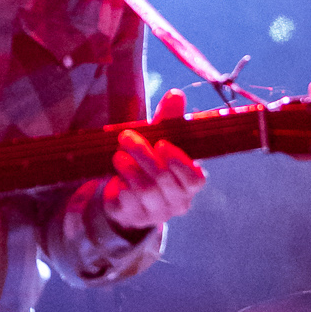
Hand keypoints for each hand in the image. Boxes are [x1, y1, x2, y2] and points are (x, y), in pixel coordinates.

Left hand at [98, 90, 204, 240]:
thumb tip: (176, 94)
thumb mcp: (160, 138)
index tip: (161, 143)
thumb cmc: (151, 162)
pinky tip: (116, 176)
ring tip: (118, 155)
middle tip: (126, 137)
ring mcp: (157, 213)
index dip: (179, 162)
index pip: (195, 179)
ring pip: (146, 191)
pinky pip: (128, 204)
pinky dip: (121, 186)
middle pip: (164, 180)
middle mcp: (178, 201)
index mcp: (190, 183)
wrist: (128, 196)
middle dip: (144, 155)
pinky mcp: (134, 218)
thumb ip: (169, 119)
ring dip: (130, 169)